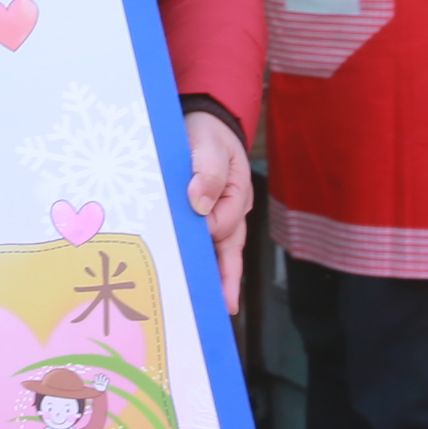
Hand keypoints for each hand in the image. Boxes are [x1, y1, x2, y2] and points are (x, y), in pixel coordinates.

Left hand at [184, 108, 251, 314]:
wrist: (203, 122)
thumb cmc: (208, 133)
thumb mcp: (209, 145)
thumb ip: (207, 172)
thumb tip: (199, 203)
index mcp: (238, 195)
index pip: (224, 224)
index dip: (206, 230)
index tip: (190, 232)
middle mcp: (232, 211)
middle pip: (230, 249)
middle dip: (226, 278)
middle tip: (223, 306)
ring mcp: (220, 216)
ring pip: (219, 252)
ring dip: (213, 277)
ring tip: (211, 307)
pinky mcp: (204, 217)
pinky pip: (204, 244)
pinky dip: (200, 262)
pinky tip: (191, 280)